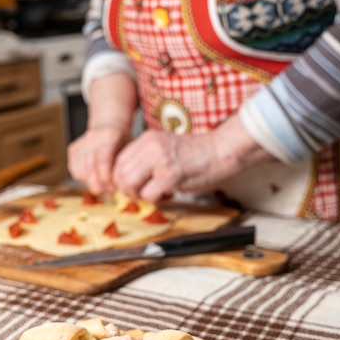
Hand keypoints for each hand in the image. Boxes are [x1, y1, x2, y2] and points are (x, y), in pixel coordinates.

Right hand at [67, 125, 130, 194]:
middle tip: (109, 194)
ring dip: (92, 184)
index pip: (103, 158)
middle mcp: (93, 137)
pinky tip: (95, 178)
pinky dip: (84, 178)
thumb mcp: (130, 150)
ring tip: (104, 187)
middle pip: (90, 167)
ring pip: (81, 171)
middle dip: (99, 185)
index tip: (112, 189)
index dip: (106, 176)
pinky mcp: (73, 149)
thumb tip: (121, 187)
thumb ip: (124, 167)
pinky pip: (75, 170)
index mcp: (110, 135)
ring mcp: (81, 143)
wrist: (108, 124)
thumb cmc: (122, 140)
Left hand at [112, 113, 273, 202]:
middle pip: (120, 175)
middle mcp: (150, 147)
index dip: (120, 179)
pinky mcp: (170, 176)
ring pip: (130, 185)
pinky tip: (169, 194)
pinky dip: (157, 200)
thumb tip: (128, 180)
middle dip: (128, 190)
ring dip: (140, 196)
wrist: (221, 151)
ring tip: (156, 194)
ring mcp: (159, 161)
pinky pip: (149, 195)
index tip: (130, 188)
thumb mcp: (165, 147)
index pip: (118, 162)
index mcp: (147, 139)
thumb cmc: (197, 153)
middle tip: (142, 194)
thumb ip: (146, 159)